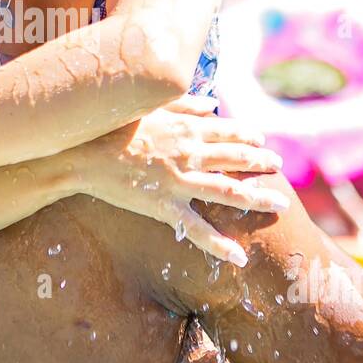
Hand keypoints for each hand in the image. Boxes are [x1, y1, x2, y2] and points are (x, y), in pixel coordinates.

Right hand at [72, 95, 287, 266]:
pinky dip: (219, 244)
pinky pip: (197, 229)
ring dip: (258, 197)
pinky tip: (239, 257)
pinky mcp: (163, 206)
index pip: (228, 131)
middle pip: (236, 159)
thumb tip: (211, 104)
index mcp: (186, 129)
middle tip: (278, 167)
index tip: (262, 139)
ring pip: (228, 191)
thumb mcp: (150, 107)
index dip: (249, 135)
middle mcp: (189, 154)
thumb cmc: (111, 126)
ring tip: (280, 204)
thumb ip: (184, 106)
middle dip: (261, 162)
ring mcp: (178, 181)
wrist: (82, 151)